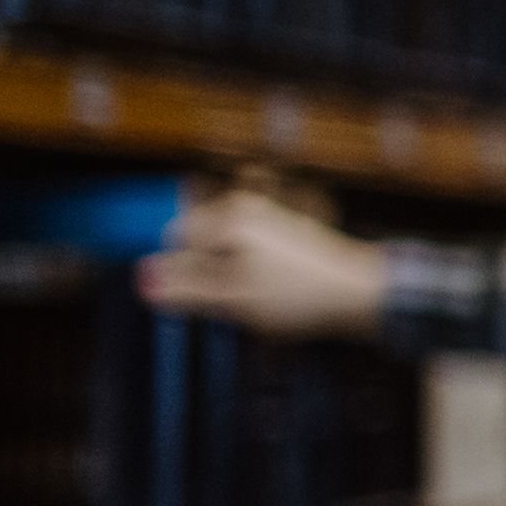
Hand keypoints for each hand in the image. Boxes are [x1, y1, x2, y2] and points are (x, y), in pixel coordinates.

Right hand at [136, 176, 387, 335]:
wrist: (364, 293)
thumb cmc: (297, 294)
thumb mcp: (234, 298)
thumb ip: (187, 289)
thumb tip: (141, 281)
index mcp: (229, 217)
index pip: (178, 238)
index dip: (186, 273)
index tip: (214, 296)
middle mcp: (249, 207)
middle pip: (204, 241)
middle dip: (211, 272)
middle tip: (240, 298)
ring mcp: (273, 217)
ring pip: (230, 249)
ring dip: (235, 275)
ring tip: (263, 297)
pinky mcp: (292, 233)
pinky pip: (255, 251)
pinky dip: (258, 272)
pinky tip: (280, 293)